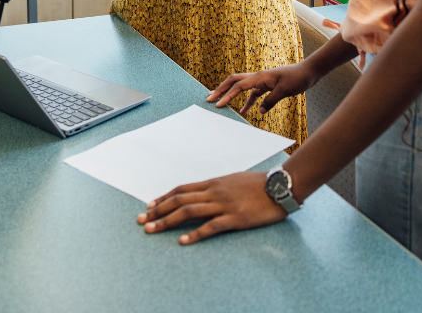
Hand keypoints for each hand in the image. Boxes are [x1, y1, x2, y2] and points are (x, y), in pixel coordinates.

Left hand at [137, 172, 286, 244]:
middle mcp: (214, 192)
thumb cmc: (258, 184)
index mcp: (214, 183)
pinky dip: (195, 234)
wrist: (280, 186)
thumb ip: (218, 187)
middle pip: (179, 200)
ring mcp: (224, 204)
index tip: (149, 205)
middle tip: (141, 220)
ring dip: (167, 221)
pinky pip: (210, 227)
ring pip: (189, 211)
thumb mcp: (233, 181)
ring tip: (152, 229)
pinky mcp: (235, 218)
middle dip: (158, 210)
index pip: (182, 189)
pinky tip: (182, 241)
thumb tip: (204, 193)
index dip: (164, 197)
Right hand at [207, 63, 317, 116]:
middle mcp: (258, 77)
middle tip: (209, 98)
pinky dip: (247, 102)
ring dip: (231, 94)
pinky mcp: (267, 86)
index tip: (218, 104)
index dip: (227, 95)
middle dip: (221, 89)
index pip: (238, 86)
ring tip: (221, 103)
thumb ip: (271, 101)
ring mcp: (262, 81)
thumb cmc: (298, 78)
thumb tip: (260, 112)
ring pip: (241, 87)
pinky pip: (253, 94)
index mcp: (260, 77)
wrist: (309, 71)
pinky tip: (245, 112)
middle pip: (234, 81)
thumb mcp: (285, 90)